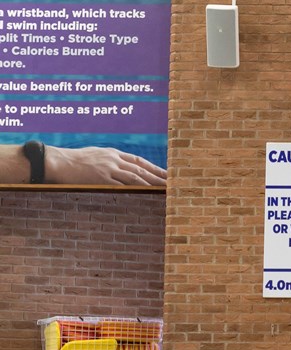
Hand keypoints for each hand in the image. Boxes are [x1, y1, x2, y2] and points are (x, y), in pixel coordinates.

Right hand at [45, 146, 166, 185]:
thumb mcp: (95, 155)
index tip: (167, 174)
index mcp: (113, 153)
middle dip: (159, 176)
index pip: (139, 161)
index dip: (154, 168)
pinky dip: (135, 191)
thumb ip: (109, 160)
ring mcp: (108, 169)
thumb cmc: (74, 160)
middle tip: (174, 183)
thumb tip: (121, 167)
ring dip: (152, 184)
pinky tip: (145, 195)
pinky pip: (122, 186)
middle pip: (141, 169)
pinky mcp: (101, 178)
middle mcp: (114, 160)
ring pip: (136, 177)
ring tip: (164, 190)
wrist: (57, 162)